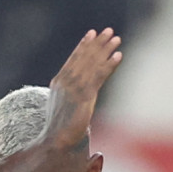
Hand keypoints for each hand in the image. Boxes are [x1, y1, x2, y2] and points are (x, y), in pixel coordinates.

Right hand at [44, 28, 122, 148]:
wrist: (54, 141)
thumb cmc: (58, 130)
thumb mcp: (62, 108)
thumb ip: (69, 97)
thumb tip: (77, 97)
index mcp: (58, 84)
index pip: (72, 60)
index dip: (83, 46)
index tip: (92, 34)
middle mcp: (64, 82)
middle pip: (83, 58)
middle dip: (97, 44)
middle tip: (109, 31)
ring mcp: (73, 89)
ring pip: (92, 64)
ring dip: (105, 50)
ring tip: (116, 39)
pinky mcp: (83, 97)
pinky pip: (98, 77)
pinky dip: (109, 65)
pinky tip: (118, 56)